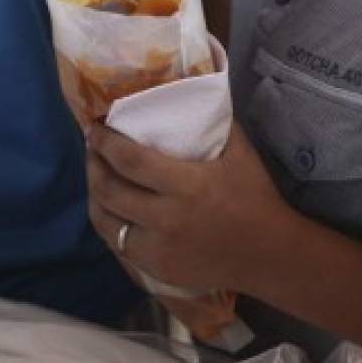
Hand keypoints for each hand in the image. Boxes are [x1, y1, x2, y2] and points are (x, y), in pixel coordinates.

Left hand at [87, 122, 292, 295]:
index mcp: (187, 185)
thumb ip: (216, 122)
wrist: (269, 253)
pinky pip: (118, 246)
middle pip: (109, 190)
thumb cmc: (256, 196)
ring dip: (94, 195)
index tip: (95, 127)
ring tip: (95, 176)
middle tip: (92, 148)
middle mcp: (166, 218)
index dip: (105, 142)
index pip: (130, 160)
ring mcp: (158, 248)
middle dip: (92, 164)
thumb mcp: (240, 151)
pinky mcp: (157, 269)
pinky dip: (109, 224)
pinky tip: (110, 209)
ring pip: (105, 222)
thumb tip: (195, 93)